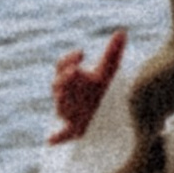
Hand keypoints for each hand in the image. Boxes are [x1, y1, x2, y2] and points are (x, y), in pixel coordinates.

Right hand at [48, 30, 127, 144]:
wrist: (102, 112)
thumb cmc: (100, 88)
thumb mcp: (108, 71)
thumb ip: (112, 53)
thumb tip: (122, 32)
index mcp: (68, 77)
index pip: (62, 65)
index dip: (70, 59)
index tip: (82, 52)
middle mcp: (63, 93)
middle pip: (58, 85)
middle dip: (65, 78)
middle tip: (75, 70)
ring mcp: (66, 111)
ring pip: (61, 106)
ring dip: (65, 100)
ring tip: (74, 99)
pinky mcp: (73, 129)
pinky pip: (62, 134)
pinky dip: (56, 137)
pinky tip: (51, 140)